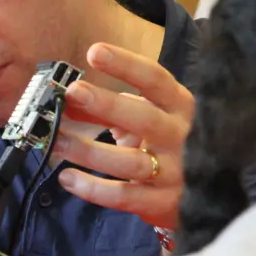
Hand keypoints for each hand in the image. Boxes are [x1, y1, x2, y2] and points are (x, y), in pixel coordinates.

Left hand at [51, 42, 192, 228]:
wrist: (199, 191)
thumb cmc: (161, 143)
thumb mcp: (140, 117)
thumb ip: (104, 109)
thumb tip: (64, 101)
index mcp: (178, 106)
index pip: (155, 79)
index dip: (126, 64)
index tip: (94, 52)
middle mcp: (181, 136)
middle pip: (144, 118)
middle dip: (107, 104)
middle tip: (73, 92)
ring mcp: (176, 172)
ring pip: (130, 162)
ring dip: (89, 151)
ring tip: (56, 142)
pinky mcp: (164, 203)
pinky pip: (126, 196)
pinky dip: (94, 189)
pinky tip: (67, 178)